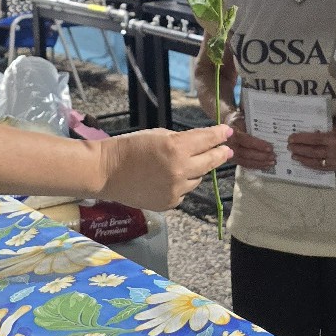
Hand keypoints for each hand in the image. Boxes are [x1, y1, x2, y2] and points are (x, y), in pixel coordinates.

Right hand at [95, 123, 233, 210]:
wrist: (107, 172)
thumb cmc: (130, 147)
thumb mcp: (158, 135)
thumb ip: (181, 140)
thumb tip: (200, 145)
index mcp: (177, 148)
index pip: (207, 140)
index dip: (220, 135)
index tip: (228, 131)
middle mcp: (181, 170)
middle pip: (211, 162)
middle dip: (220, 154)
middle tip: (227, 150)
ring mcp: (177, 190)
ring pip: (198, 179)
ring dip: (196, 170)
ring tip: (184, 165)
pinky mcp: (170, 203)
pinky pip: (185, 191)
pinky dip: (182, 184)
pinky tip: (169, 179)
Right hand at [223, 110, 275, 170]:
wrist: (223, 129)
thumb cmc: (236, 123)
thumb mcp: (241, 118)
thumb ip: (250, 121)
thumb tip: (262, 122)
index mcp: (232, 134)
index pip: (246, 140)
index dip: (258, 145)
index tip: (270, 148)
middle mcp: (230, 146)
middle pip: (246, 153)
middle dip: (261, 156)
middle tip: (274, 156)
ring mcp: (230, 155)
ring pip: (246, 162)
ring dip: (260, 163)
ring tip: (272, 163)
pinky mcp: (234, 160)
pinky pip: (245, 165)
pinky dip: (256, 166)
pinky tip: (266, 166)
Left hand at [288, 123, 335, 174]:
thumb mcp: (335, 123)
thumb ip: (322, 125)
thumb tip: (303, 125)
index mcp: (335, 138)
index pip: (315, 139)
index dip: (302, 139)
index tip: (291, 138)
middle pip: (313, 151)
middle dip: (299, 149)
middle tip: (289, 147)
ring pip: (316, 161)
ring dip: (303, 158)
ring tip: (293, 155)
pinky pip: (321, 168)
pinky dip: (311, 165)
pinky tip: (303, 162)